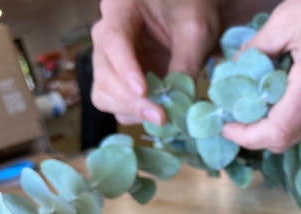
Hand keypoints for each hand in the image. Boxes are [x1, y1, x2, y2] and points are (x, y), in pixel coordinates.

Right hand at [89, 0, 220, 124]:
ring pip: (104, 92)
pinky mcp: (120, 80)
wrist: (194, 13)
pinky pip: (117, 103)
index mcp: (120, 9)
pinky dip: (136, 113)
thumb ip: (186, 63)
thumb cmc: (194, 9)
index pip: (113, 40)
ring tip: (161, 116)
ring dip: (131, 109)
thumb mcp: (196, 31)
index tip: (143, 91)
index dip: (126, 69)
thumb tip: (178, 103)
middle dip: (130, 99)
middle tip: (161, 116)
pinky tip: (158, 114)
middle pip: (104, 71)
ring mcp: (111, 59)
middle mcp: (106, 34)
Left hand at [221, 0, 300, 151]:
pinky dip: (288, 116)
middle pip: (287, 140)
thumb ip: (254, 52)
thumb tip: (229, 76)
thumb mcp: (283, 21)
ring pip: (298, 134)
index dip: (247, 136)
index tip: (227, 124)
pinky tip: (275, 98)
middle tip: (234, 117)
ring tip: (251, 106)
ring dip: (272, 126)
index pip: (278, 131)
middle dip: (256, 135)